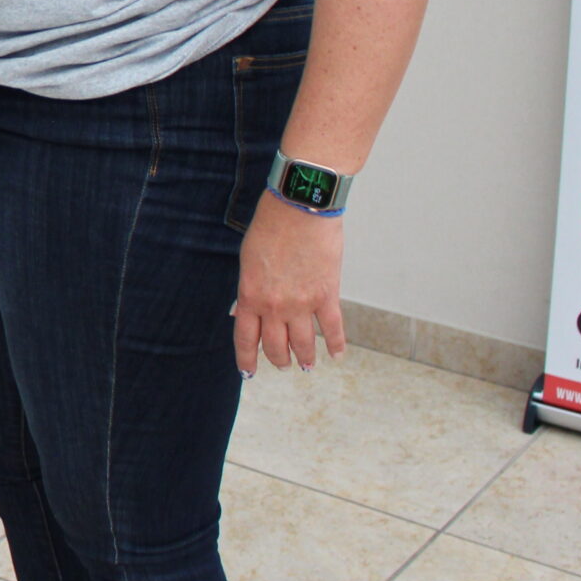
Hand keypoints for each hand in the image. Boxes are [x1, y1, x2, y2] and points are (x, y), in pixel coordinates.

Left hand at [234, 193, 347, 373]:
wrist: (299, 209)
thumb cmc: (270, 228)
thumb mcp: (248, 260)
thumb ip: (249, 289)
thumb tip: (244, 311)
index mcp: (250, 296)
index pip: (246, 339)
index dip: (248, 359)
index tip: (249, 372)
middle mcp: (274, 306)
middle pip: (276, 346)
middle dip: (279, 360)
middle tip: (283, 365)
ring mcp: (302, 304)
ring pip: (303, 344)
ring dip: (305, 358)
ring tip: (307, 365)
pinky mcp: (327, 296)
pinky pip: (332, 328)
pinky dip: (336, 345)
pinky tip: (337, 356)